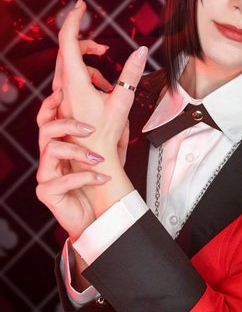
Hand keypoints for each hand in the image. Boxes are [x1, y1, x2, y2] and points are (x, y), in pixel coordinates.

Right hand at [36, 88, 111, 239]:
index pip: (49, 119)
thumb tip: (125, 118)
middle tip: (90, 129)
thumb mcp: (112, 158)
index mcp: (61, 146)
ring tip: (98, 159)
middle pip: (45, 129)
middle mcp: (50, 158)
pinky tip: (101, 178)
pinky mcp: (47, 192)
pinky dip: (85, 178)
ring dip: (77, 151)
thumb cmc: (100, 187)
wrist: (99, 217)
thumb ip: (116, 137)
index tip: (64, 93)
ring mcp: (47, 175)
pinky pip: (61, 180)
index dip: (52, 104)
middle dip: (67, 124)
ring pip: (50, 150)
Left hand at [56, 0, 146, 158]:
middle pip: (68, 50)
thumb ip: (131, 73)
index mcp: (75, 83)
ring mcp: (63, 94)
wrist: (93, 157)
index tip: (81, 6)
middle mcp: (65, 86)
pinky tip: (101, 91)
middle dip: (86, 43)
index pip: (68, 41)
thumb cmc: (105, 135)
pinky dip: (87, 77)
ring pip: (69, 65)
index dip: (74, 19)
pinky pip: (72, 78)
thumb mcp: (122, 101)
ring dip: (88, 64)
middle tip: (103, 48)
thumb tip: (142, 51)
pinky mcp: (65, 101)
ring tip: (106, 80)